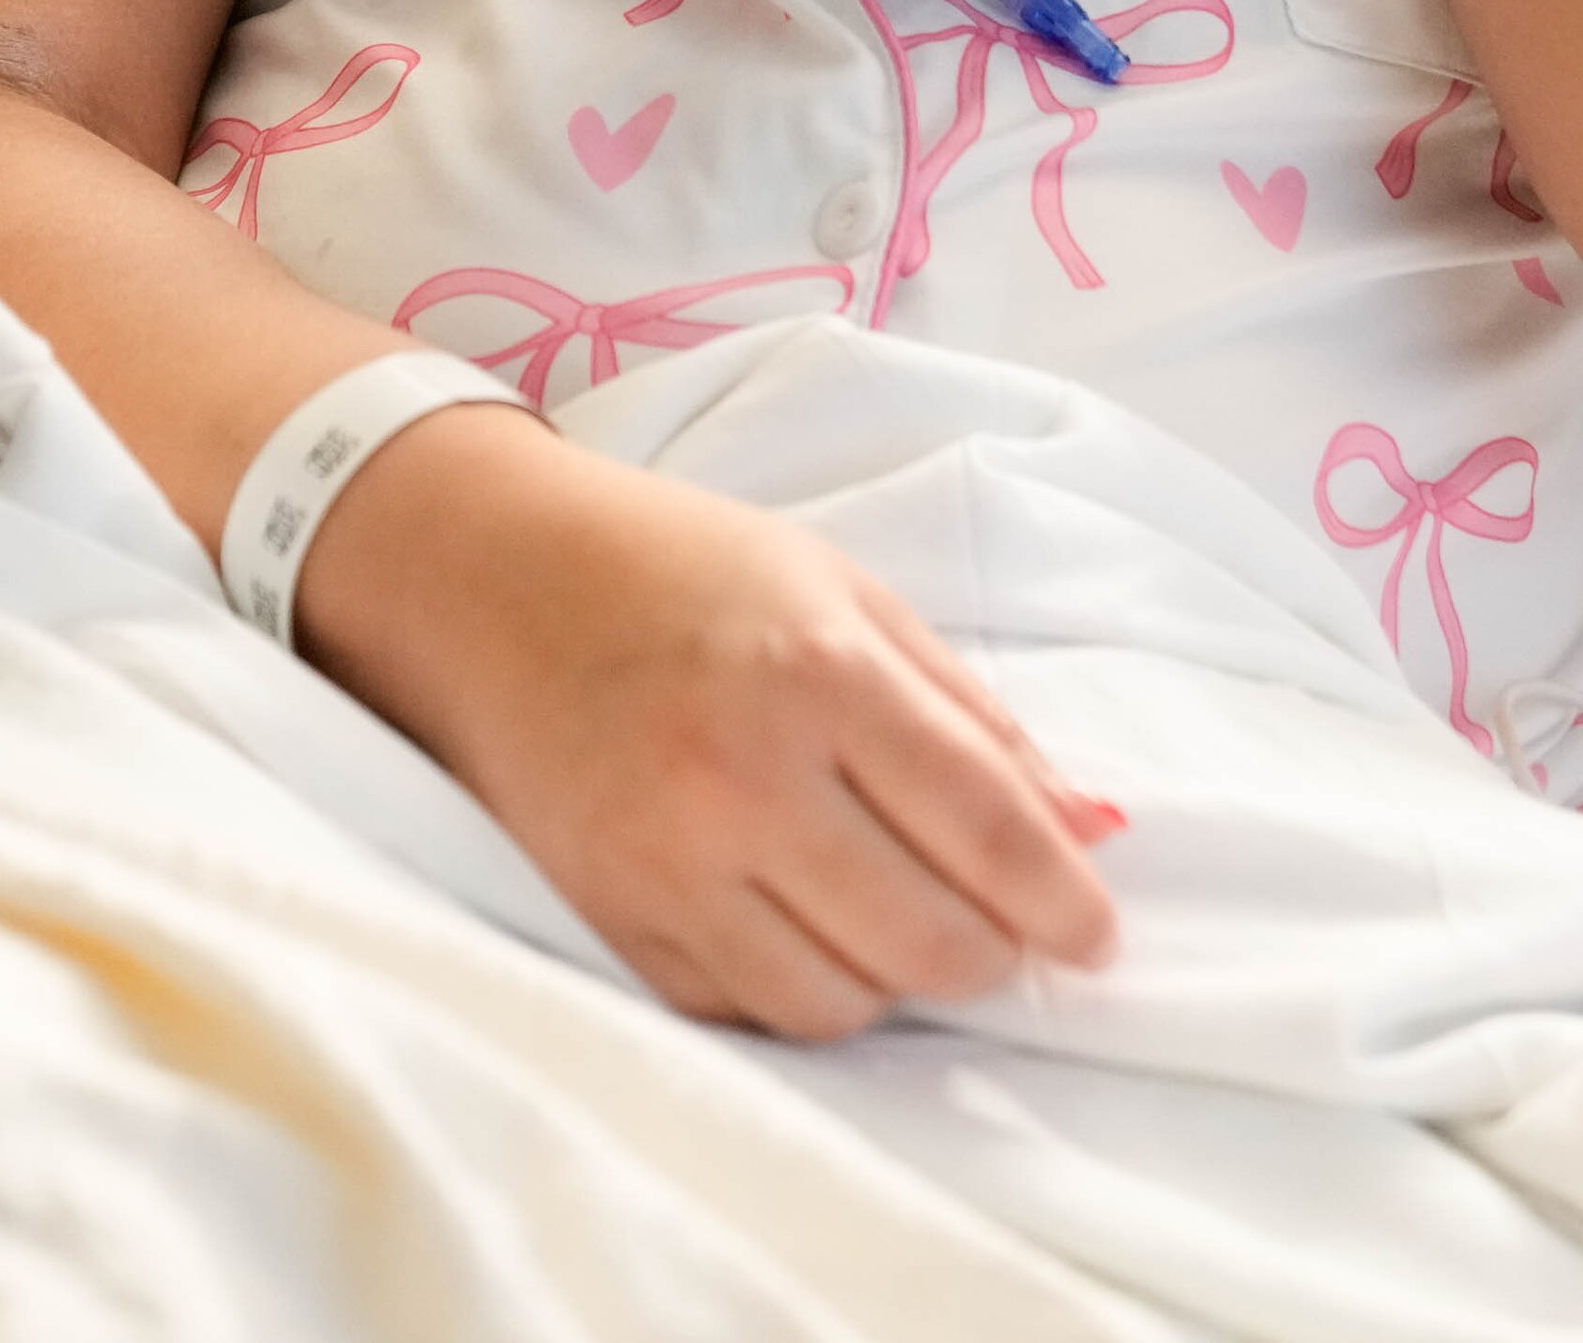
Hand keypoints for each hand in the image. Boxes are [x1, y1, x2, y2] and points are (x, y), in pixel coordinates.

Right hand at [301, 414, 1121, 1037]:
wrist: (485, 581)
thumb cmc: (679, 571)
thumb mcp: (842, 593)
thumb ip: (970, 715)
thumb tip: (1096, 827)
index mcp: (818, 674)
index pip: (989, 831)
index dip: (1065, 903)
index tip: (1093, 933)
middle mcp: (740, 779)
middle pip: (928, 943)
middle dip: (991, 953)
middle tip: (997, 926)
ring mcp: (666, 861)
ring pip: (840, 1004)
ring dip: (892, 978)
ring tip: (887, 914)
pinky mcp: (609, 917)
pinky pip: (742, 1011)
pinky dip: (796, 988)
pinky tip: (799, 923)